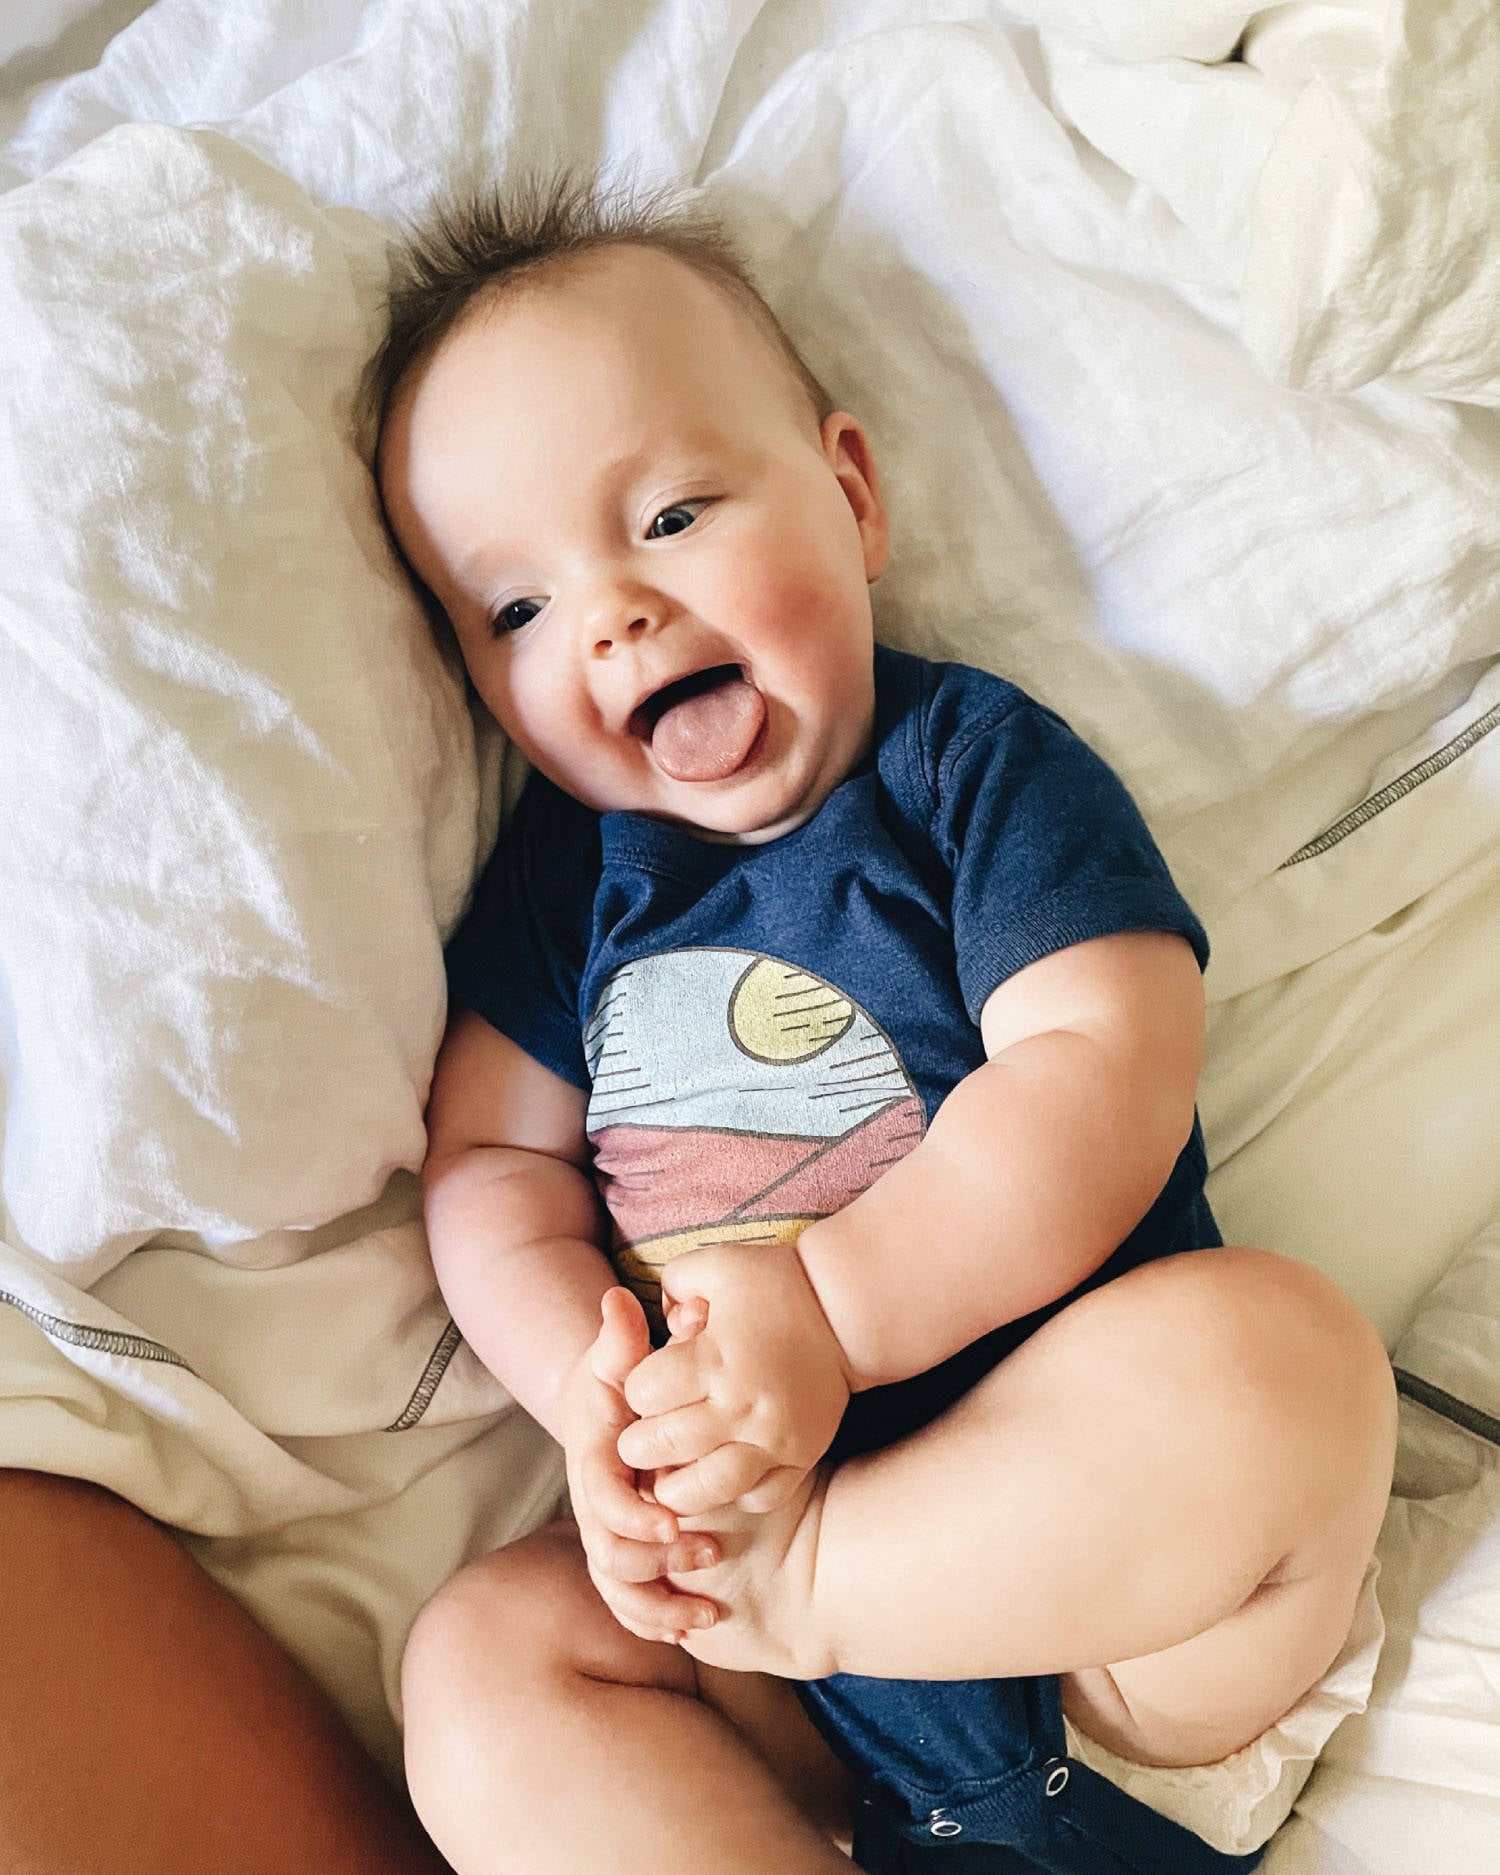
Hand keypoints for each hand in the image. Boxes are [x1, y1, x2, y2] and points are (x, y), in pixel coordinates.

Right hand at [559, 1287, 722, 1645]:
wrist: (608, 1410)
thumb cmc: (619, 1380)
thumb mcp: (618, 1356)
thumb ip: (622, 1336)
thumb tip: (618, 1300)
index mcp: (592, 1460)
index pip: (603, 1501)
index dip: (635, 1518)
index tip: (676, 1524)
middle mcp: (592, 1504)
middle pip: (609, 1553)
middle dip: (657, 1563)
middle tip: (710, 1552)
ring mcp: (606, 1534)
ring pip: (618, 1587)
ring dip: (660, 1601)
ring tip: (709, 1606)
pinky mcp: (623, 1555)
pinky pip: (628, 1602)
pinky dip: (654, 1620)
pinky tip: (692, 1627)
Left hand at [616, 1241, 852, 1517]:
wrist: (846, 1311)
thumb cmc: (776, 1282)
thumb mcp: (718, 1265)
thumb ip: (674, 1284)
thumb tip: (655, 1316)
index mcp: (714, 1359)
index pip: (644, 1393)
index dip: (635, 1389)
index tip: (644, 1384)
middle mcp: (742, 1405)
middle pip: (665, 1445)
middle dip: (641, 1444)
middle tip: (640, 1438)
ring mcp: (775, 1438)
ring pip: (709, 1488)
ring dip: (678, 1487)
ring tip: (667, 1477)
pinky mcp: (801, 1457)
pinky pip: (759, 1496)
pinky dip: (734, 1495)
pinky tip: (721, 1476)